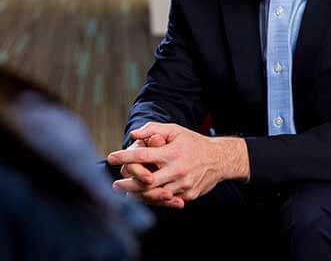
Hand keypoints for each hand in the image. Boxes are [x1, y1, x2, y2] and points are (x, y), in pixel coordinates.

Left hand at [107, 122, 248, 204]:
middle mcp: (177, 170)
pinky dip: (153, 199)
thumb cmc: (193, 142)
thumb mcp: (176, 130)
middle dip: (127, 183)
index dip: (124, 157)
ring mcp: (183, 185)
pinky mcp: (188, 196)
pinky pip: (166, 200)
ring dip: (137, 194)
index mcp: (172, 152)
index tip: (110, 157)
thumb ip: (154, 130)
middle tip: (115, 183)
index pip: (143, 155)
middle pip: (145, 181)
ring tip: (125, 191)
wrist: (219, 159)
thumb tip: (134, 134)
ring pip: (154, 194)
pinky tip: (143, 196)